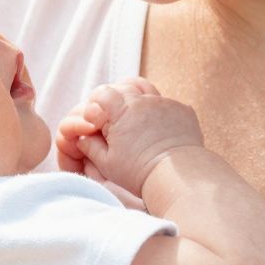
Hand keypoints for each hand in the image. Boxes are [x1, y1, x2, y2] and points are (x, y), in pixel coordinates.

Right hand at [55, 77, 200, 194]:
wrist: (177, 177)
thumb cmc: (139, 172)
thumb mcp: (106, 163)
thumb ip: (90, 145)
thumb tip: (83, 136)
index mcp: (122, 111)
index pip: (103, 93)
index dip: (97, 103)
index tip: (98, 119)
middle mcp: (143, 101)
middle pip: (124, 87)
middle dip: (116, 99)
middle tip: (115, 119)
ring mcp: (165, 103)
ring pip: (146, 90)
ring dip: (137, 99)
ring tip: (134, 118)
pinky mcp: (182, 110)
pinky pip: (166, 103)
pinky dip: (158, 111)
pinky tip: (157, 128)